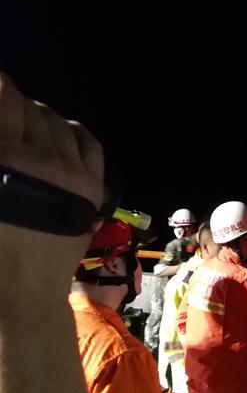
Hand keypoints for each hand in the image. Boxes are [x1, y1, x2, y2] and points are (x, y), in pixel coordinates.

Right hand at [0, 73, 103, 292]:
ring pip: (58, 123)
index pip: (5, 99)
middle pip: (29, 109)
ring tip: (21, 123)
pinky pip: (88, 144)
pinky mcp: (93, 188)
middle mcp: (44, 160)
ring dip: (37, 117)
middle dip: (11, 105)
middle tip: (2, 109)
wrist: (19, 293)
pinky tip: (55, 132)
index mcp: (6, 159)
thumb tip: (5, 136)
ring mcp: (74, 174)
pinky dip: (70, 131)